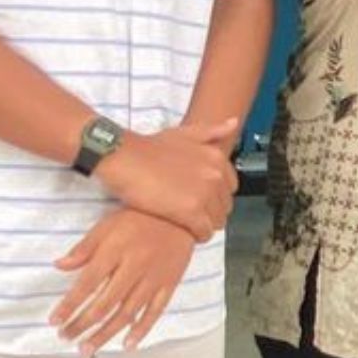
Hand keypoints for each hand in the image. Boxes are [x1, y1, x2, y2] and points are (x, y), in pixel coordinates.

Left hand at [53, 208, 195, 356]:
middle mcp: (134, 267)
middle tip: (66, 337)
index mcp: (116, 250)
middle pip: (105, 303)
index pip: (87, 283)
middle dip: (82, 324)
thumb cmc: (139, 218)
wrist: (182, 214)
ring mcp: (153, 278)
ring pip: (127, 313)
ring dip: (105, 334)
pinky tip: (127, 344)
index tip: (54, 321)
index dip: (69, 304)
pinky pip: (155, 312)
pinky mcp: (169, 284)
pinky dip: (141, 330)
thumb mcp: (107, 225)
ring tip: (87, 348)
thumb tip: (58, 265)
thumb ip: (84, 248)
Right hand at [92, 118, 239, 240]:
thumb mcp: (185, 133)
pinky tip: (183, 230)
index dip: (215, 196)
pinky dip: (196, 235)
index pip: (230, 188)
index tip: (200, 199)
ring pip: (217, 222)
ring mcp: (204, 194)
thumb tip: (233, 122)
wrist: (124, 158)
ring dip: (204, 225)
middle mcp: (216, 175)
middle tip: (190, 213)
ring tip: (186, 222)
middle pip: (225, 207)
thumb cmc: (149, 147)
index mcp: (217, 158)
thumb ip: (212, 131)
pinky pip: (204, 232)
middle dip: (210, 212)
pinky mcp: (190, 212)